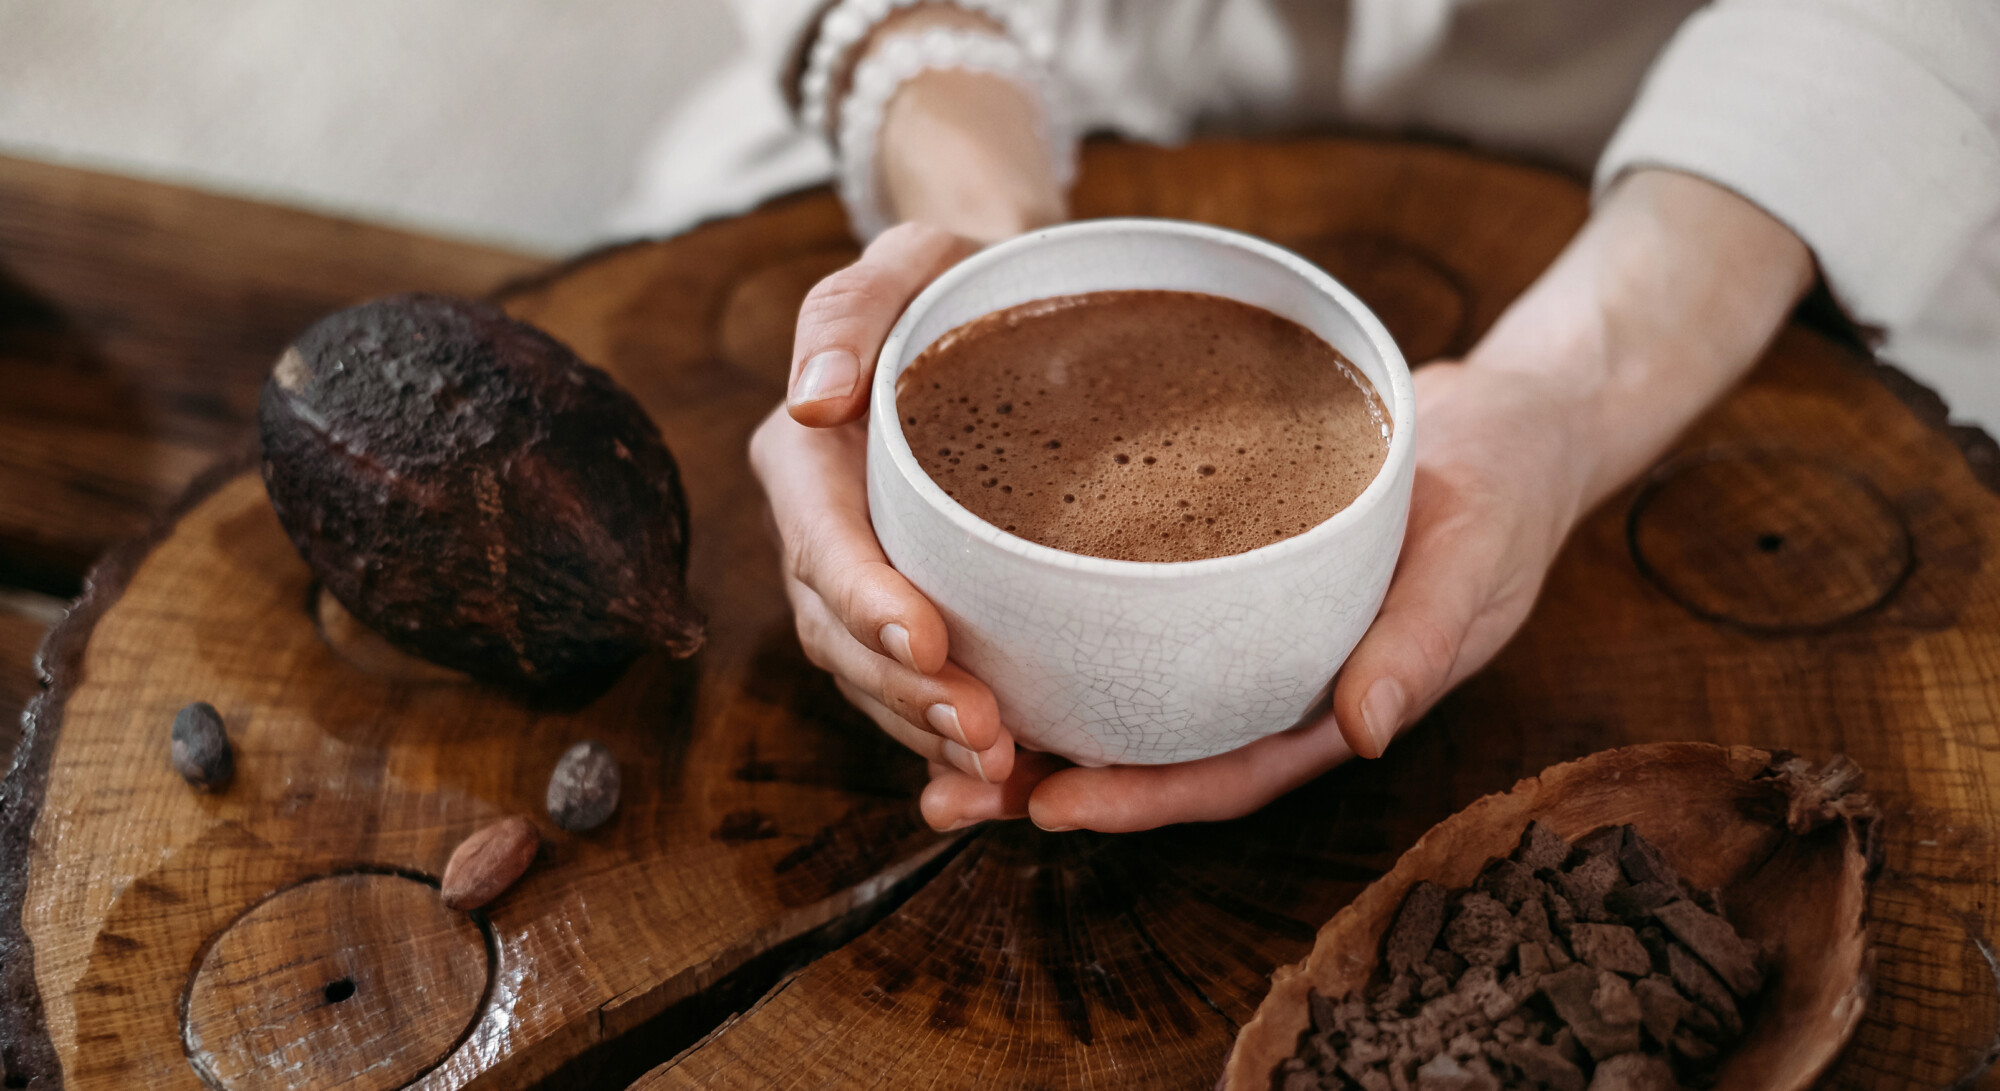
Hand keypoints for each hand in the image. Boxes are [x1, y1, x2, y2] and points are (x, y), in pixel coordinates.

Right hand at [750, 223, 1021, 786]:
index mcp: (806, 459)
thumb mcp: (907, 260)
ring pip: (874, 680)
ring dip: (928, 734)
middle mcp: (821, 531)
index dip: (864, 599)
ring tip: (1002, 771)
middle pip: (841, 634)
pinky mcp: (913, 610)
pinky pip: (914, 691)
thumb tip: (815, 399)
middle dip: (904, 694)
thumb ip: (848, 311)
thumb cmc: (957, 280)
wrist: (1003, 311)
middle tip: (987, 734)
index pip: (821, 540)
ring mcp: (862, 581)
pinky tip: (1009, 782)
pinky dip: (949, 743)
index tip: (926, 640)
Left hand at [921, 169, 1812, 832]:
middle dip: (1053, 781)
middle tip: (945, 793)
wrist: (1505, 422)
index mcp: (1334, 701)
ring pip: (1127, 693)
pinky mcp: (1218, 576)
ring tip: (928, 723)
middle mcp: (1272, 680)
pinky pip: (1132, 619)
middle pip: (1153, 750)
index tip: (1049, 806)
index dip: (1141, 800)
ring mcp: (1242, 632)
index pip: (1225, 771)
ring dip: (1037, 716)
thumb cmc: (1499, 492)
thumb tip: (1366, 730)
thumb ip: (1423, 639)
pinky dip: (1063, 631)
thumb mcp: (1475, 556)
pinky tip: (986, 624)